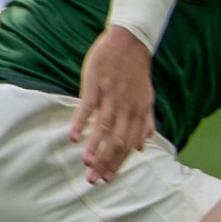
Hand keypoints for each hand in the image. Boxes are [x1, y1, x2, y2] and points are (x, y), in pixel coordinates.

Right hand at [70, 27, 157, 183]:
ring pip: (103, 127)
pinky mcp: (96, 84)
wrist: (131, 41)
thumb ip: (145, 123)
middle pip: (116, 140)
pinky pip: (88, 107)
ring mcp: (111, 96)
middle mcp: (127, 108)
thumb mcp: (147, 99)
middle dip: (105, 162)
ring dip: (95, 147)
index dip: (118, 163)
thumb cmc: (136, 72)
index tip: (108, 179)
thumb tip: (141, 147)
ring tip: (85, 164)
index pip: (128, 144)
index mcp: (139, 113)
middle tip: (93, 180)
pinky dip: (81, 123)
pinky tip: (73, 138)